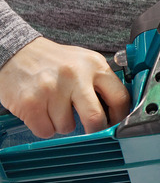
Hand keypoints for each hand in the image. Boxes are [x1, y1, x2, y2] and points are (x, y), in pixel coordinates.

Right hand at [0, 38, 130, 137]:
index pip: (120, 98)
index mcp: (94, 65)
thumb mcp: (84, 62)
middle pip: (95, 118)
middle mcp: (75, 75)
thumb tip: (119, 111)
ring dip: (62, 124)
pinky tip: (41, 111)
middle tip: (89, 129)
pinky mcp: (30, 102)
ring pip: (67, 127)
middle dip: (94, 130)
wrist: (16, 51)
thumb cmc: (53, 61)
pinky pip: (46, 131)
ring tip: (54, 107)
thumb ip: (101, 83)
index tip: (116, 124)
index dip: (120, 117)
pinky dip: (44, 126)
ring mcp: (51, 89)